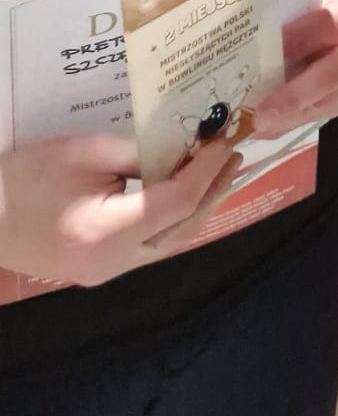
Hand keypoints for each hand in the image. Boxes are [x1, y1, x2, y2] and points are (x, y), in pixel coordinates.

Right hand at [0, 133, 239, 286]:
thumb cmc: (25, 178)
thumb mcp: (84, 153)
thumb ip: (139, 153)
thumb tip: (183, 148)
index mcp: (105, 234)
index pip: (175, 204)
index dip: (205, 172)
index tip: (224, 142)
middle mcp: (112, 263)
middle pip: (180, 230)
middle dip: (212, 190)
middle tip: (234, 155)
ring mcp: (106, 273)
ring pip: (170, 243)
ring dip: (197, 206)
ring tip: (220, 171)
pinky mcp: (100, 269)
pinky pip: (151, 247)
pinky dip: (174, 219)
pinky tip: (186, 193)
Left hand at [252, 0, 337, 138]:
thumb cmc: (330, 4)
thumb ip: (290, 20)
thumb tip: (251, 47)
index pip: (322, 26)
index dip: (292, 41)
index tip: (259, 54)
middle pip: (330, 76)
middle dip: (293, 98)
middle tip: (260, 116)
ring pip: (325, 103)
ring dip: (287, 118)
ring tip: (254, 127)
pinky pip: (322, 114)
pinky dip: (291, 123)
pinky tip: (267, 129)